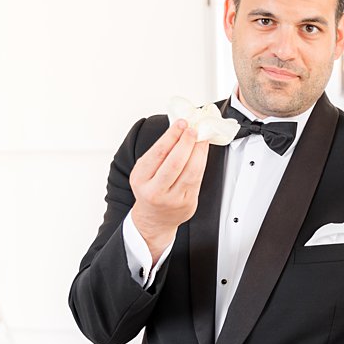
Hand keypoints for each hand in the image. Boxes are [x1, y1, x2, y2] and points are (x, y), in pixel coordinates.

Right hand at [129, 119, 209, 258]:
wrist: (154, 219)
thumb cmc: (150, 190)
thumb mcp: (145, 171)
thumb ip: (159, 153)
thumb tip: (179, 129)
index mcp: (140, 179)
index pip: (158, 153)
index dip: (171, 136)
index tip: (181, 123)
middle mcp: (155, 190)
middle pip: (175, 163)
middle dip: (186, 142)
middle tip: (193, 129)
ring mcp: (173, 199)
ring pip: (191, 171)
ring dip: (198, 151)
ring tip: (201, 137)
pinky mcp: (188, 202)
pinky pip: (198, 178)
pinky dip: (202, 161)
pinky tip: (202, 152)